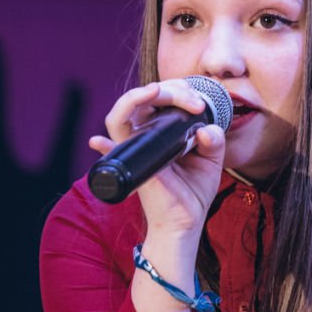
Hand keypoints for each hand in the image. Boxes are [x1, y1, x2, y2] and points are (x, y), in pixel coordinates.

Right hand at [88, 79, 225, 239]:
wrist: (187, 222)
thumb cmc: (194, 192)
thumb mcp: (211, 159)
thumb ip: (214, 139)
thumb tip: (205, 130)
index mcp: (163, 131)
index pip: (161, 98)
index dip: (179, 91)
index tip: (199, 103)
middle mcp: (146, 136)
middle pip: (144, 98)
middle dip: (170, 90)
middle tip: (193, 102)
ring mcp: (137, 149)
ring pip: (122, 113)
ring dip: (140, 97)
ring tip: (159, 92)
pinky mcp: (134, 165)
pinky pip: (111, 149)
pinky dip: (103, 145)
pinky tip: (97, 141)